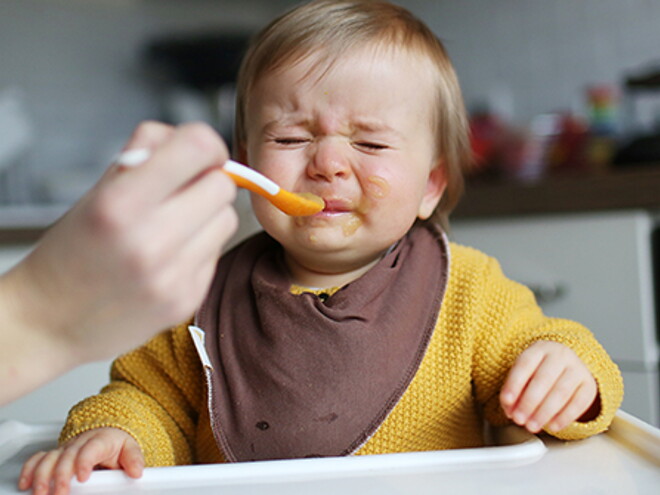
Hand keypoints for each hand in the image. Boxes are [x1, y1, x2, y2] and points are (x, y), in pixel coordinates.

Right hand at [0, 121, 237, 403]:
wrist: (51, 322)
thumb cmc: (74, 250)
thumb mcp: (99, 190)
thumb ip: (149, 155)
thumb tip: (201, 142)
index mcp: (120, 203)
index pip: (198, 147)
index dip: (206, 144)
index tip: (200, 154)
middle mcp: (150, 241)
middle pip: (222, 185)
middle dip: (206, 181)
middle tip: (181, 192)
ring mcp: (172, 276)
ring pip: (228, 219)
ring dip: (208, 215)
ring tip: (174, 227)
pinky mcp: (187, 299)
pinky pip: (218, 252)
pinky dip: (202, 247)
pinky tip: (171, 256)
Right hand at [18, 428, 142, 494]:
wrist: (106, 429)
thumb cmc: (115, 442)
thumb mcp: (129, 447)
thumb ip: (133, 458)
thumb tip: (137, 471)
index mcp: (100, 440)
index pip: (91, 448)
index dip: (84, 461)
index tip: (83, 476)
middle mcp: (79, 443)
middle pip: (66, 456)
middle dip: (61, 476)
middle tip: (61, 493)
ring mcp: (66, 449)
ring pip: (49, 458)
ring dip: (42, 476)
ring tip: (42, 493)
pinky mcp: (55, 454)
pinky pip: (38, 459)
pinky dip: (30, 470)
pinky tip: (27, 484)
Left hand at [499, 341, 598, 432]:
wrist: (566, 365)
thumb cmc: (539, 371)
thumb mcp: (524, 374)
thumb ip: (514, 391)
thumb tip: (510, 410)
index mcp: (539, 349)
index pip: (525, 364)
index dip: (514, 384)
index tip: (506, 402)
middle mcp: (560, 355)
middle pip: (544, 379)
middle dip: (529, 402)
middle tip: (519, 419)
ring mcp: (578, 368)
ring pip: (561, 392)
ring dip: (545, 413)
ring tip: (532, 426)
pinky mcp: (590, 384)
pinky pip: (579, 403)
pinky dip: (565, 417)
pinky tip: (553, 426)